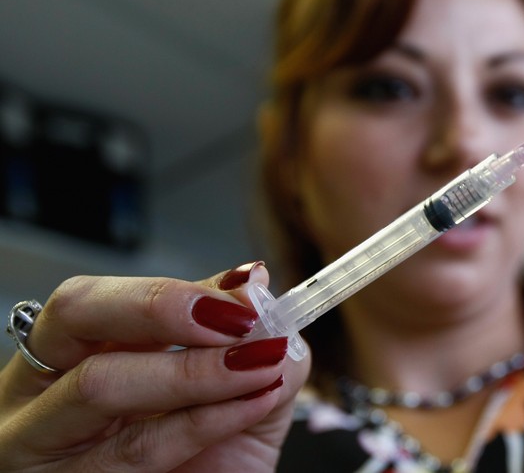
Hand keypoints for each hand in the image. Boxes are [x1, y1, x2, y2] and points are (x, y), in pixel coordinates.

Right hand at [0, 262, 310, 471]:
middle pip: (74, 318)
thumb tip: (255, 286)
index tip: (243, 293)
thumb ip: (246, 339)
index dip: (167, 291)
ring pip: (100, 385)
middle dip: (162, 309)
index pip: (96, 298)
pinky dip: (205, 421)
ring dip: (198, 369)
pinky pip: (135, 449)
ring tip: (263, 365)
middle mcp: (43, 395)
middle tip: (236, 321)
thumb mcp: (238, 392)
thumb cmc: (213, 462)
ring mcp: (46, 448)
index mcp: (75, 357)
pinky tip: (254, 403)